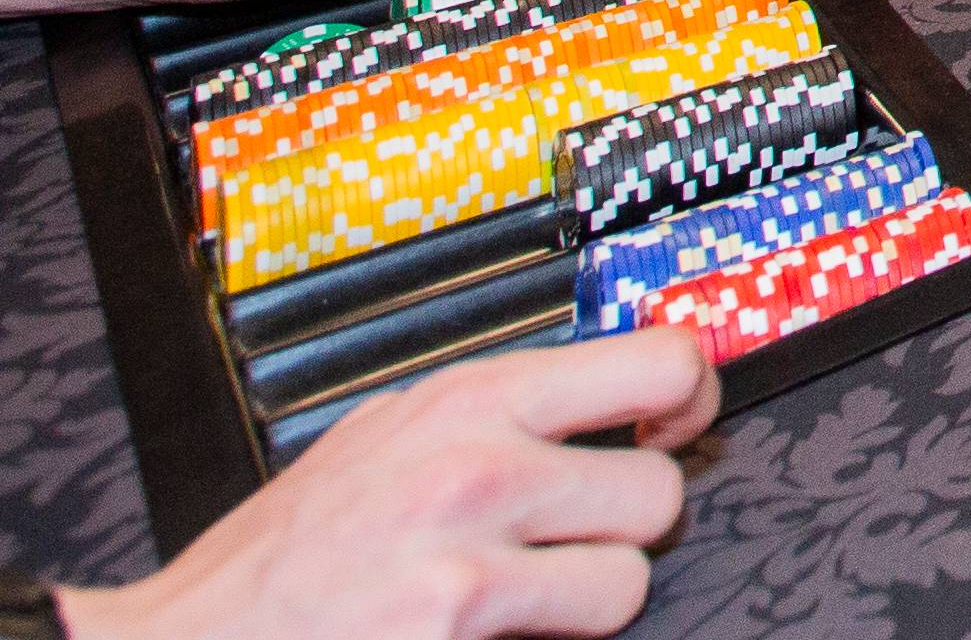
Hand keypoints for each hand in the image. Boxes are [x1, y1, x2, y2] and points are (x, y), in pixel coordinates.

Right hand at [60, 331, 719, 639]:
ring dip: (592, 596)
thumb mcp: (385, 438)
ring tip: (528, 597)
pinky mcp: (460, 624)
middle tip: (588, 533)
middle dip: (632, 519)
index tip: (679, 423)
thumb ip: (489, 415)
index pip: (653, 359)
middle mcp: (479, 460)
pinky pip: (578, 637)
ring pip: (630, 573)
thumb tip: (596, 400)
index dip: (690, 397)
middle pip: (660, 482)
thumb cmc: (280, 557)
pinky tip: (489, 636)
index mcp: (467, 396)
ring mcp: (470, 549)